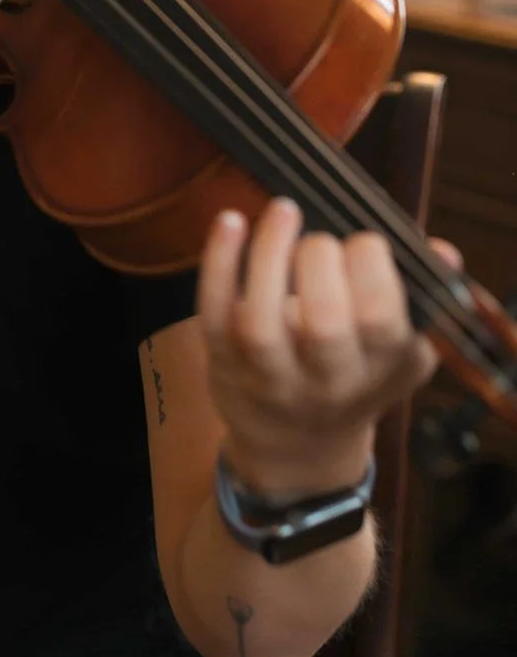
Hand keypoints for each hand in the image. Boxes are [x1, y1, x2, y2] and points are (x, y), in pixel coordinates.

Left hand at [198, 197, 460, 498]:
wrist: (297, 447)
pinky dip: (218, 262)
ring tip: (283, 209)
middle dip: (320, 262)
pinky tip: (231, 220)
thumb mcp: (397, 349)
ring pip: (260, 321)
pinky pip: (212, 312)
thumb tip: (443, 251)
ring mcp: (269, 375)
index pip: (381, 320)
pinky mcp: (223, 361)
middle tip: (320, 240)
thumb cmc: (353, 373)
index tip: (363, 242)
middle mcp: (325, 380)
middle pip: (323, 324)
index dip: (371, 268)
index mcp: (379, 369)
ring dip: (268, 254)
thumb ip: (421, 298)